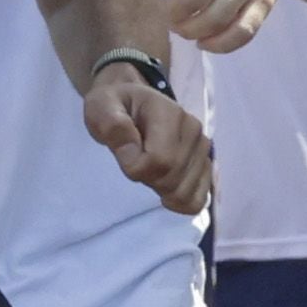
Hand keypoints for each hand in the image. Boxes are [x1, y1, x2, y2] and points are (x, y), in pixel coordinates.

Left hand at [87, 70, 211, 215]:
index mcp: (170, 114)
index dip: (135, 168)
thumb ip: (112, 125)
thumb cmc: (115, 107)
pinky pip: (198, 199)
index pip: (160, 160)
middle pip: (172, 179)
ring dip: (161, 191)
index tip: (124, 155)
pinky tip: (166, 191)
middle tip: (136, 160)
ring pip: (184, 192)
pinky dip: (180, 201)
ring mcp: (202, 149)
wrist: (131, 104)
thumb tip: (132, 150)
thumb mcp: (101, 107)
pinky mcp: (204, 164)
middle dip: (148, 180)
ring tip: (150, 169)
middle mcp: (193, 130)